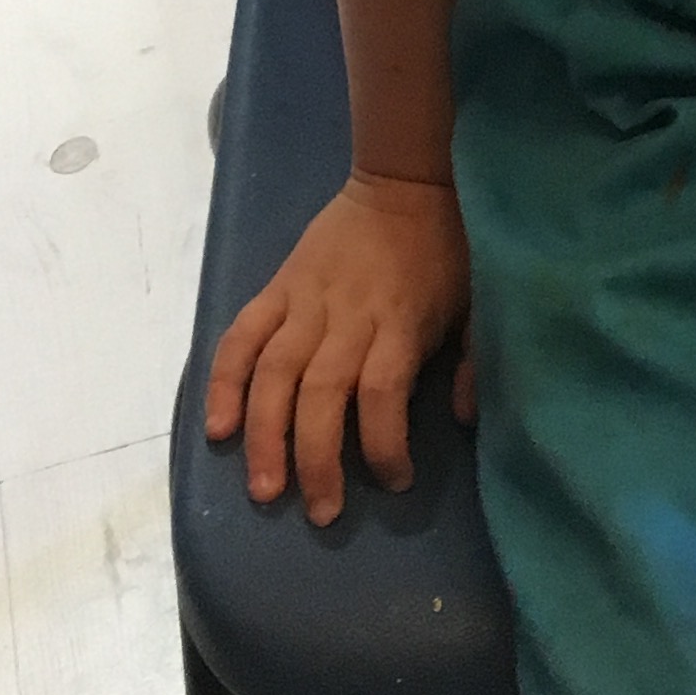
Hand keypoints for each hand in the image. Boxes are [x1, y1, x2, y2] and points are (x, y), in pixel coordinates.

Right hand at [204, 169, 473, 527]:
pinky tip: (219, 428)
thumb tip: (464, 418)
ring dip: (264, 435)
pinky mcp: (277, 288)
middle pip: (321, 394)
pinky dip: (224, 381)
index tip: (395, 482)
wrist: (401, 182)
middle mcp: (347, 315)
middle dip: (316, 460)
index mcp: (399, 320)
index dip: (385, 446)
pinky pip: (241, 337)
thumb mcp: (475, 302)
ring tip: (264, 489)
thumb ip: (472, 360)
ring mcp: (305, 301)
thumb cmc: (445, 250)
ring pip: (274, 374)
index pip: (382, 394)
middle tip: (319, 512)